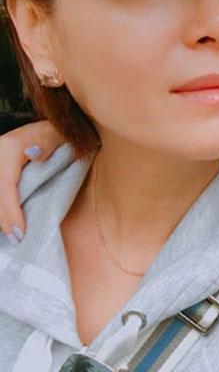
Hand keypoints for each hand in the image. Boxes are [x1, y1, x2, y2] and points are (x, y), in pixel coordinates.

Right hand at [0, 121, 62, 241]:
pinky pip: (0, 191)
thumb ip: (46, 143)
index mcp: (9, 147)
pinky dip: (3, 208)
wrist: (53, 131)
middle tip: (18, 240)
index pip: (4, 185)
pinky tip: (10, 222)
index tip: (21, 233)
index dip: (10, 211)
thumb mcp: (59, 134)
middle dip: (3, 219)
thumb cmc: (60, 135)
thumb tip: (32, 153)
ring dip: (1, 215)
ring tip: (14, 234)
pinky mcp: (0, 171)